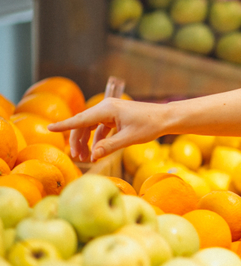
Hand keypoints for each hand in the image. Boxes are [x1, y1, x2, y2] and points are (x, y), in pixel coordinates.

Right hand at [48, 98, 165, 161]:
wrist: (166, 118)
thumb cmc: (150, 126)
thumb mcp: (129, 138)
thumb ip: (109, 147)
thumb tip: (93, 156)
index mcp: (107, 109)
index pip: (81, 119)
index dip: (64, 125)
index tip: (49, 128)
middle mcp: (107, 107)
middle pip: (83, 124)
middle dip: (78, 141)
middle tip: (77, 157)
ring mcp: (111, 111)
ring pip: (91, 126)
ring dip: (87, 141)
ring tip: (86, 157)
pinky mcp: (116, 116)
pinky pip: (101, 128)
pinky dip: (98, 139)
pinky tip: (97, 151)